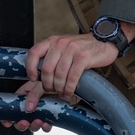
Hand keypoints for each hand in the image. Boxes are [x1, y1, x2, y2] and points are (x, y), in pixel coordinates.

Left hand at [7, 32, 121, 131]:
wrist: (104, 42)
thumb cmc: (82, 49)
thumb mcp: (64, 52)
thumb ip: (50, 64)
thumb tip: (32, 86)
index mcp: (52, 41)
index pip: (34, 53)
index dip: (30, 68)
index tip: (34, 79)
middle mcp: (60, 43)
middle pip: (47, 68)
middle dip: (48, 84)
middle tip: (51, 91)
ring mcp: (72, 49)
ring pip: (59, 75)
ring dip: (59, 88)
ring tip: (62, 93)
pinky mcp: (83, 56)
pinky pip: (72, 77)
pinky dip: (69, 88)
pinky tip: (69, 93)